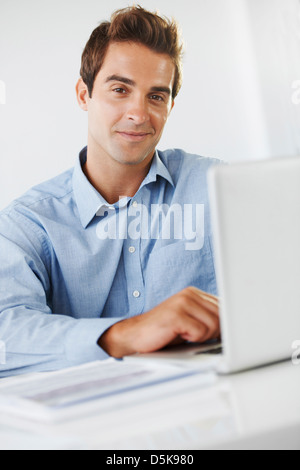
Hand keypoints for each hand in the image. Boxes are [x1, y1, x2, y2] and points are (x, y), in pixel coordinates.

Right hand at [98, 287, 219, 357]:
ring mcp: (182, 303)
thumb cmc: (164, 332)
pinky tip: (179, 335)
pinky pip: (200, 332)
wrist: (135, 335)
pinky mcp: (176, 315)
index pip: (224, 306)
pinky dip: (193, 339)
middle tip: (197, 337)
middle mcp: (189, 294)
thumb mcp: (189, 321)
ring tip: (186, 335)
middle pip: (221, 316)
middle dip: (214, 332)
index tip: (222, 334)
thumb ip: (208, 317)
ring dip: (203, 337)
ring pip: (213, 325)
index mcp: (195, 293)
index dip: (225, 324)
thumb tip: (233, 325)